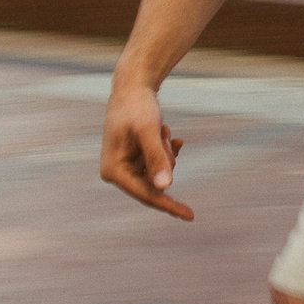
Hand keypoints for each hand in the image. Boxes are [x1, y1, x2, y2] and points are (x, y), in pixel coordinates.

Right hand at [100, 84, 191, 219]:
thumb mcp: (149, 131)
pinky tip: (172, 136)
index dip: (169, 205)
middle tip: (164, 134)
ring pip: (160, 172)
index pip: (146, 195)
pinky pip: (159, 165)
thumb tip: (164, 187)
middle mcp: (116, 173)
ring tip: (161, 129)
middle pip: (155, 184)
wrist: (132, 87)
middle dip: (166, 160)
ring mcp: (125, 167)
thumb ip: (156, 158)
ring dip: (166, 152)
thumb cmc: (137, 107)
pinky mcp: (134, 160)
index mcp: (113, 171)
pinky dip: (167, 150)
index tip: (190, 215)